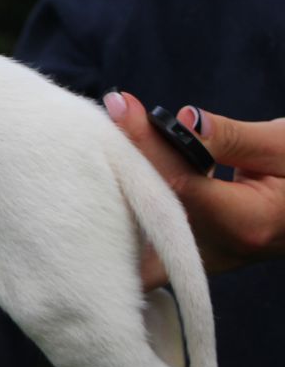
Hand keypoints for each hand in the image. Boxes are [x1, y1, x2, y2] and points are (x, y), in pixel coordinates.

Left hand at [104, 90, 284, 287]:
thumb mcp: (283, 144)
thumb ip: (231, 136)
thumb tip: (184, 120)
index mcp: (249, 222)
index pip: (180, 182)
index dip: (146, 142)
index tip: (120, 104)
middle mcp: (221, 249)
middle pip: (151, 213)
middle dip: (120, 173)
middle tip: (100, 129)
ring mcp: (204, 262)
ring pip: (140, 242)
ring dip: (118, 198)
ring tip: (103, 150)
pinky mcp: (193, 259)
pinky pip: (146, 248)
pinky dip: (126, 218)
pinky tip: (110, 183)